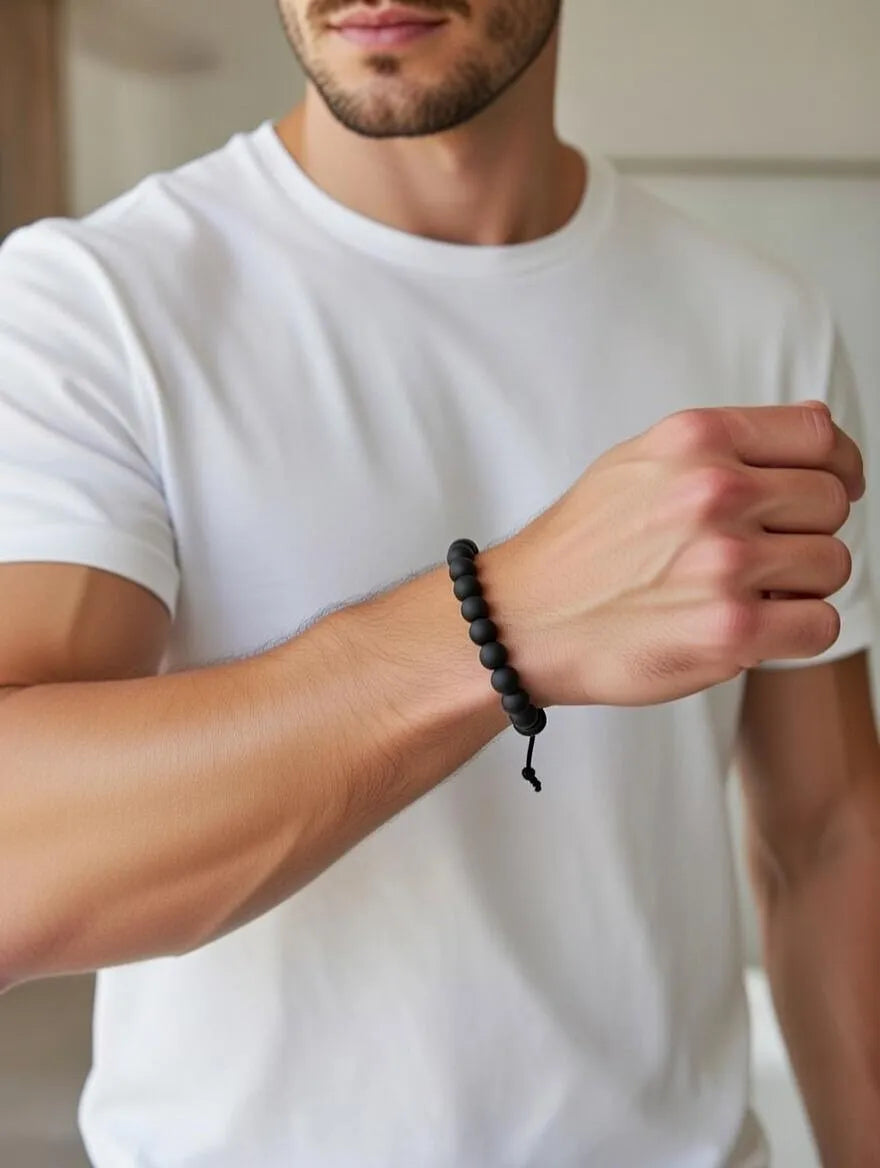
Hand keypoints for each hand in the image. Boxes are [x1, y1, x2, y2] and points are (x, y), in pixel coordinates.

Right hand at [485, 403, 863, 706]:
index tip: (832, 487)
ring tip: (747, 591)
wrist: (524, 620)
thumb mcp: (639, 462)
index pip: (818, 434)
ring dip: (800, 584)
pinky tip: (752, 626)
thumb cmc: (580, 548)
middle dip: (806, 530)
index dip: (838, 465)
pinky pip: (820, 625)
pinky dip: (795, 631)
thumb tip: (813, 433)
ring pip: (833, 564)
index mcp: (695, 440)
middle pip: (832, 501)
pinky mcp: (731, 632)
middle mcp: (714, 492)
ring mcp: (725, 563)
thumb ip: (722, 445)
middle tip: (764, 552)